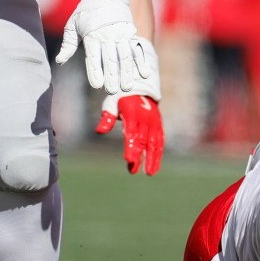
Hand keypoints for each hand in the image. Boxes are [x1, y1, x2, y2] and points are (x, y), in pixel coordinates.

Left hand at [56, 0, 149, 93]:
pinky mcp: (131, 34)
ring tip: (126, 87)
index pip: (93, 56)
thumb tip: (60, 61)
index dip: (95, 71)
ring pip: (125, 57)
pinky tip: (144, 74)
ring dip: (127, 73)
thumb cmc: (86, 13)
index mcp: (91, 34)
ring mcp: (121, 35)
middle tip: (112, 91)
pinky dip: (141, 62)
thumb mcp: (72, 25)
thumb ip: (68, 45)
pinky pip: (137, 50)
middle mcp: (107, 35)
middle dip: (112, 76)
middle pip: (110, 59)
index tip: (97, 85)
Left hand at [94, 39, 162, 174]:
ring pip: (155, 143)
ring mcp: (154, 123)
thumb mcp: (111, 103)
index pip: (132, 133)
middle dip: (139, 157)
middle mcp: (146, 119)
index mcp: (133, 113)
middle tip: (133, 171)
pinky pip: (160, 142)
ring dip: (153, 159)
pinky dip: (158, 154)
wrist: (140, 87)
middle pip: (143, 141)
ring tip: (150, 174)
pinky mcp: (159, 126)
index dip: (131, 147)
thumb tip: (99, 131)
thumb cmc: (121, 97)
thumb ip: (107, 117)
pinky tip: (155, 166)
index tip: (128, 160)